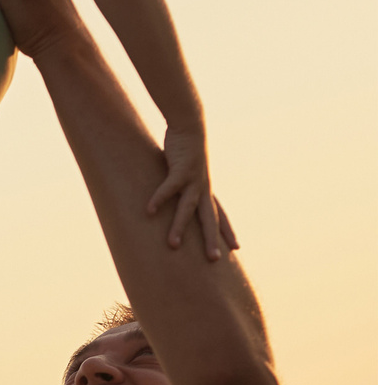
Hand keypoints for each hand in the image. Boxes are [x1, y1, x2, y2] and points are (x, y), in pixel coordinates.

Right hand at [152, 125, 237, 260]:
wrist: (190, 124)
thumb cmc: (184, 147)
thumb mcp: (184, 170)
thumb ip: (179, 184)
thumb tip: (172, 194)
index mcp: (205, 188)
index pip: (219, 214)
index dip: (227, 231)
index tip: (236, 249)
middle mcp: (203, 187)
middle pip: (209, 218)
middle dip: (212, 239)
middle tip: (214, 259)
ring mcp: (193, 180)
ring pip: (188, 209)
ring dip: (180, 227)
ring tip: (172, 245)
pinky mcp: (181, 170)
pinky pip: (169, 189)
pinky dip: (159, 199)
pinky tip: (149, 211)